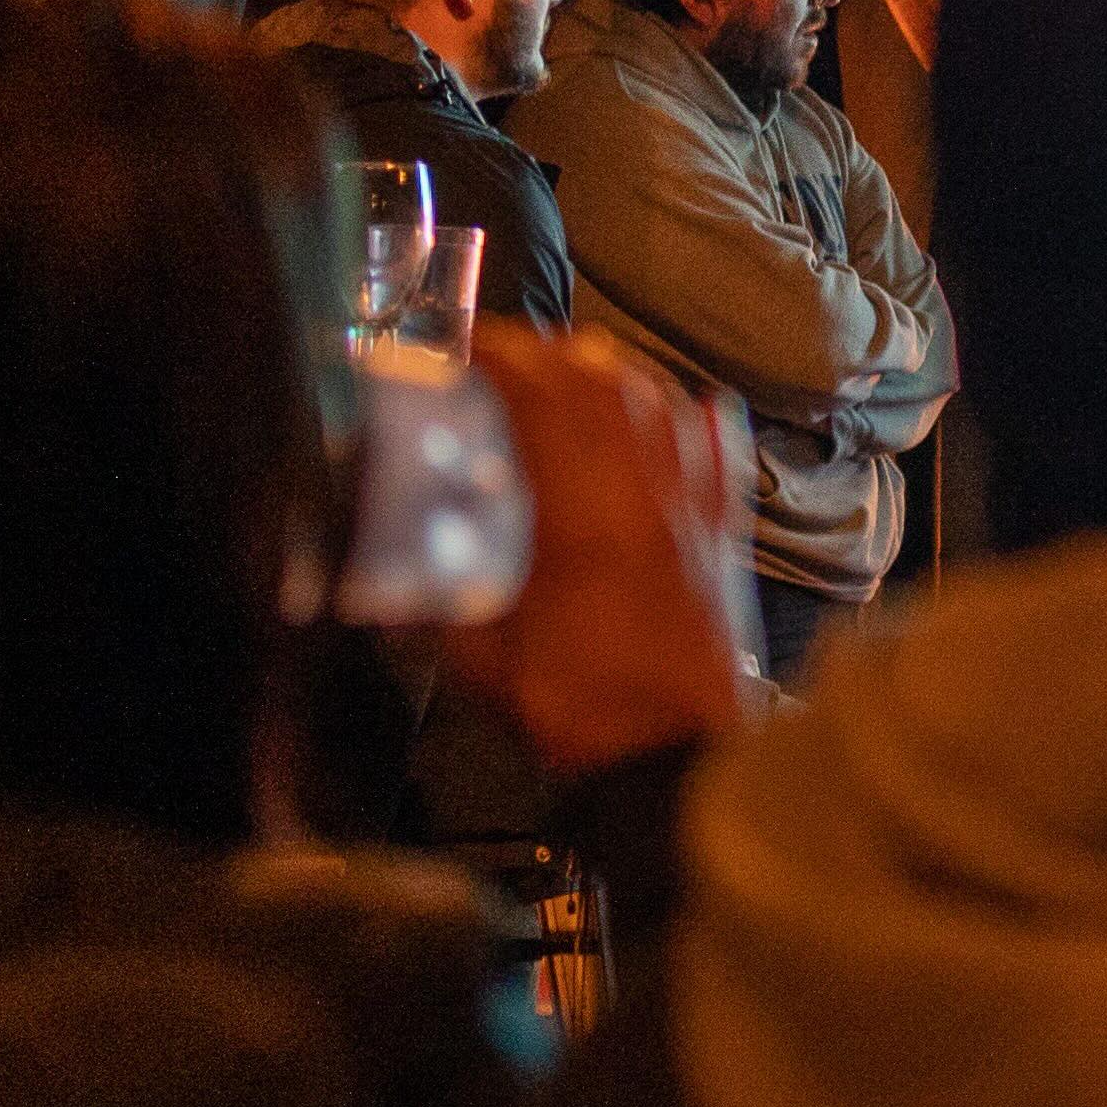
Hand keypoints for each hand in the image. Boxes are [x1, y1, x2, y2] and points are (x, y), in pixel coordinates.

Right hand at [439, 323, 756, 779]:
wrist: (682, 756)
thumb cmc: (585, 710)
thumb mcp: (484, 666)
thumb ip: (433, 615)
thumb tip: (381, 588)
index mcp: (582, 519)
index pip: (544, 404)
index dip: (502, 362)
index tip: (464, 350)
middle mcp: (645, 497)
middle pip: (605, 389)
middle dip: (549, 356)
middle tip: (505, 356)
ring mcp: (693, 513)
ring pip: (663, 410)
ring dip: (615, 376)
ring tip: (576, 371)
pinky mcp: (724, 538)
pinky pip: (719, 457)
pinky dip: (698, 421)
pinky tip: (693, 404)